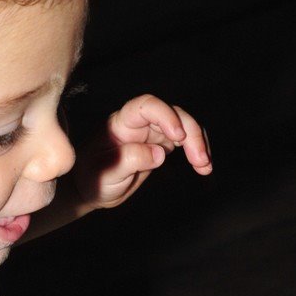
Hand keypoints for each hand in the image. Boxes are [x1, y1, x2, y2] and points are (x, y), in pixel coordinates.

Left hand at [71, 94, 211, 210]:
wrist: (91, 189)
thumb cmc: (92, 178)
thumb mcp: (106, 173)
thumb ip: (131, 160)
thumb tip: (160, 154)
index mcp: (122, 123)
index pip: (146, 106)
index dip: (165, 115)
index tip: (178, 137)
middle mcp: (139, 124)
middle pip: (173, 114)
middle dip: (190, 133)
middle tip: (199, 160)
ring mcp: (151, 133)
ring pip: (183, 126)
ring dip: (198, 142)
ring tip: (204, 166)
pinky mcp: (160, 145)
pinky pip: (184, 141)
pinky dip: (196, 151)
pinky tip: (203, 167)